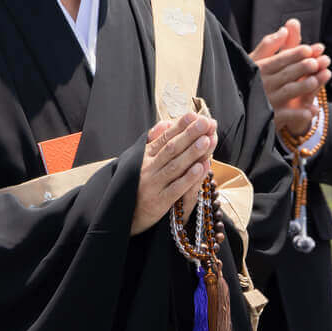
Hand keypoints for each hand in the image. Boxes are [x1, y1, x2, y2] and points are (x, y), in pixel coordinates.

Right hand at [131, 111, 216, 234]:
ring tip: (207, 140)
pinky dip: (189, 178)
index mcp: (145, 157)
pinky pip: (176, 188)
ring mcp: (153, 185)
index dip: (180, 126)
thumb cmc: (138, 184)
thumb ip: (155, 142)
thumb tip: (166, 122)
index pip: (165, 138)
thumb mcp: (141, 160)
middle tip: (205, 122)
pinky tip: (201, 168)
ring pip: (175, 166)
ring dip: (192, 153)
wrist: (124, 215)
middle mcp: (147, 168)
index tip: (194, 115)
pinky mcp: (158, 202)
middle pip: (172, 149)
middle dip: (190, 134)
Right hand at [251, 20, 329, 134]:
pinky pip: (287, 116)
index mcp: (260, 69)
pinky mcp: (272, 117)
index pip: (280, 59)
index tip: (309, 49)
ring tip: (315, 81)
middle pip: (286, 74)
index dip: (295, 54)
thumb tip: (285, 29)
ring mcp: (268, 102)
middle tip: (317, 62)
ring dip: (302, 87)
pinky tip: (313, 110)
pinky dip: (300, 114)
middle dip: (302, 68)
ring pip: (288, 92)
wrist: (239, 108)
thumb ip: (270, 45)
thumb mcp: (257, 60)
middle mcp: (264, 85)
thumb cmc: (253, 78)